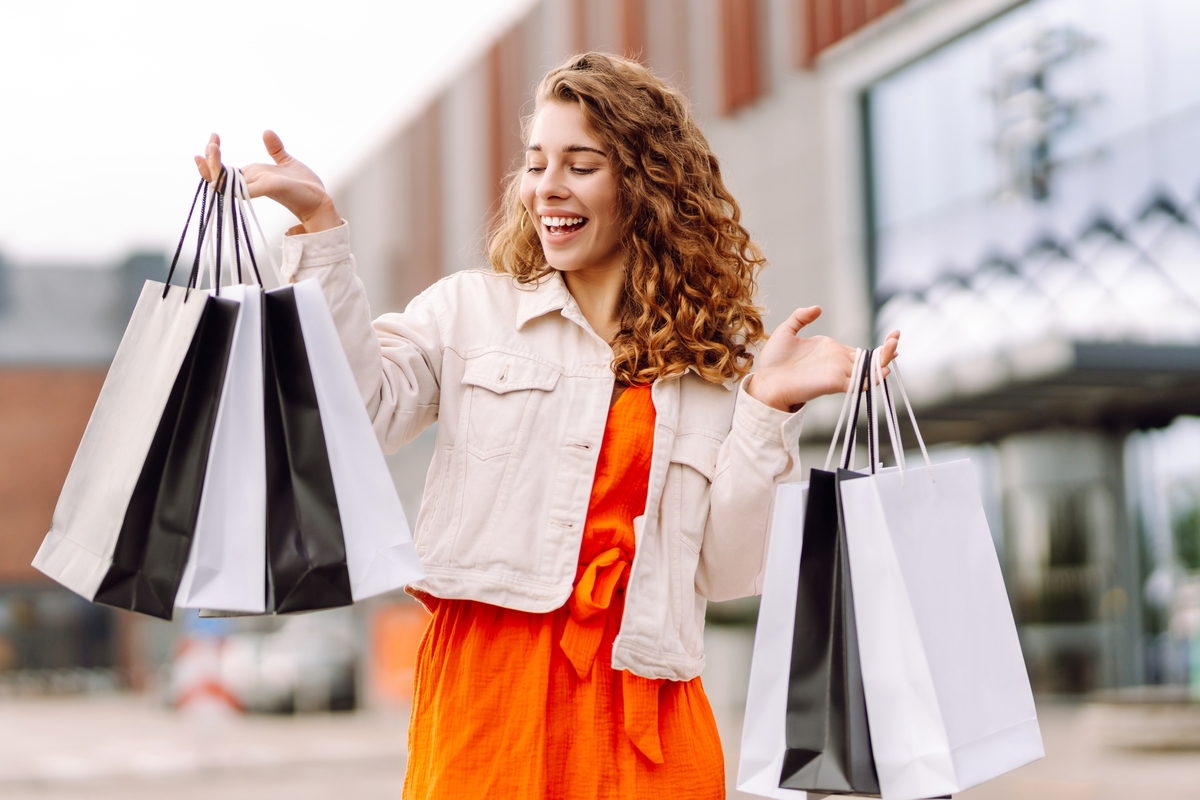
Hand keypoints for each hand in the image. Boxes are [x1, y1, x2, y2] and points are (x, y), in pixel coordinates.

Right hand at [194, 131, 341, 232]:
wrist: (319, 198)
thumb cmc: (303, 185)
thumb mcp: (286, 162)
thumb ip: (275, 149)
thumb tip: (267, 132)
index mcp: (252, 176)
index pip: (223, 170)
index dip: (212, 157)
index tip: (212, 138)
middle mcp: (250, 183)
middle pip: (219, 175)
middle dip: (210, 158)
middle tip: (212, 140)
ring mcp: (257, 187)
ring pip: (225, 182)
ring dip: (215, 167)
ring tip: (212, 147)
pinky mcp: (268, 188)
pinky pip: (243, 189)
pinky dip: (230, 185)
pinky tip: (219, 179)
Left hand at [746, 306, 899, 411]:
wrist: (766, 381)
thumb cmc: (773, 361)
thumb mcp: (787, 331)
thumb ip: (801, 317)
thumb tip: (818, 308)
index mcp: (831, 350)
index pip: (860, 350)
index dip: (878, 345)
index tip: (894, 334)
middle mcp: (838, 362)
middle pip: (870, 359)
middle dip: (887, 350)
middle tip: (897, 337)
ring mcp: (838, 373)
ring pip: (868, 369)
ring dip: (884, 360)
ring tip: (895, 346)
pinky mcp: (834, 384)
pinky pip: (858, 382)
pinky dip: (871, 377)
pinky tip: (882, 369)